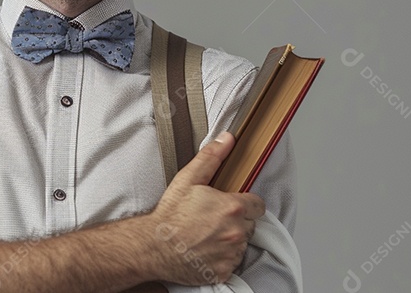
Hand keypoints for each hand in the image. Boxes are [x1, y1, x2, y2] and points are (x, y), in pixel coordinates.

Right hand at [148, 132, 264, 284]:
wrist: (152, 246)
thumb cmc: (169, 215)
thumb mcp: (187, 180)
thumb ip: (211, 158)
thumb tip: (227, 139)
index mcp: (232, 207)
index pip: (257, 205)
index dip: (244, 204)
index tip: (230, 206)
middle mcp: (236, 231)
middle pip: (249, 225)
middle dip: (235, 221)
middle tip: (212, 220)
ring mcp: (231, 253)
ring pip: (241, 244)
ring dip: (229, 240)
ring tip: (206, 235)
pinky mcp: (224, 271)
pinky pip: (231, 262)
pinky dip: (221, 258)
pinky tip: (204, 250)